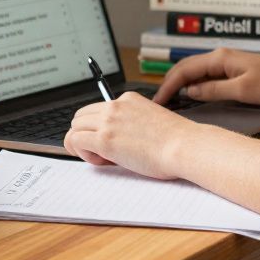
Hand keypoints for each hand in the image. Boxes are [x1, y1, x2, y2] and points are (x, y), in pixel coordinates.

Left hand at [63, 91, 199, 179]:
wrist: (184, 146)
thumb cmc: (176, 141)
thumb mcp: (150, 120)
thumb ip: (131, 124)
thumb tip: (118, 139)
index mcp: (128, 100)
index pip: (97, 110)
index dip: (98, 128)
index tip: (108, 141)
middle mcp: (116, 106)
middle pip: (80, 117)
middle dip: (86, 135)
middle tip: (103, 152)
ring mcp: (109, 121)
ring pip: (74, 129)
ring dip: (83, 145)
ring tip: (103, 158)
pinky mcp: (104, 139)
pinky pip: (75, 141)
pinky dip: (83, 154)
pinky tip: (102, 160)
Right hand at [151, 48, 259, 105]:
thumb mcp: (242, 90)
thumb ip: (214, 90)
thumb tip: (190, 91)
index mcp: (220, 58)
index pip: (184, 70)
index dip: (168, 85)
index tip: (158, 101)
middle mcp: (221, 56)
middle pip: (186, 67)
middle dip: (170, 83)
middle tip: (159, 102)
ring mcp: (227, 62)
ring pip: (196, 71)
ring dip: (181, 83)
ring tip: (170, 100)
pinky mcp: (234, 69)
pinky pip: (207, 75)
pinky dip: (194, 84)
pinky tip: (191, 94)